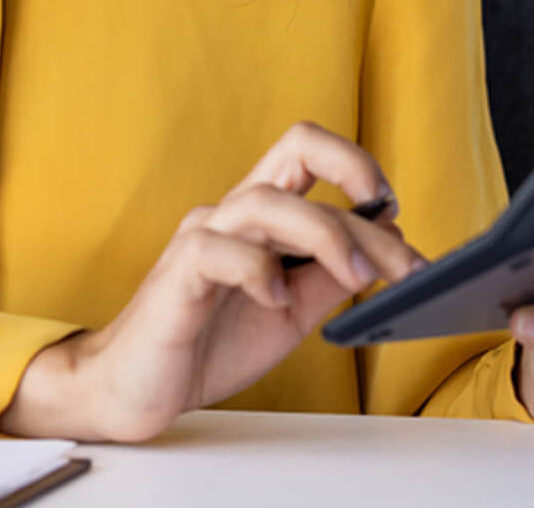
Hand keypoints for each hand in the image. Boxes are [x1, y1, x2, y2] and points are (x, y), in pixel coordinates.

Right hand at [0, 121, 425, 442]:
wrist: (137, 386)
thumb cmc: (208, 342)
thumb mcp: (291, 312)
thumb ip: (330, 276)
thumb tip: (388, 239)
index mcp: (260, 217)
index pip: (311, 156)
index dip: (361, 169)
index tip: (396, 216)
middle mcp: (232, 212)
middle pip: (295, 147)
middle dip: (357, 176)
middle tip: (396, 247)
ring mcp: (202, 237)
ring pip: (266, 199)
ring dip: (326, 234)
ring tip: (357, 278)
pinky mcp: (178, 274)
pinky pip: (216, 250)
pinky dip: (257, 271)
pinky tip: (276, 302)